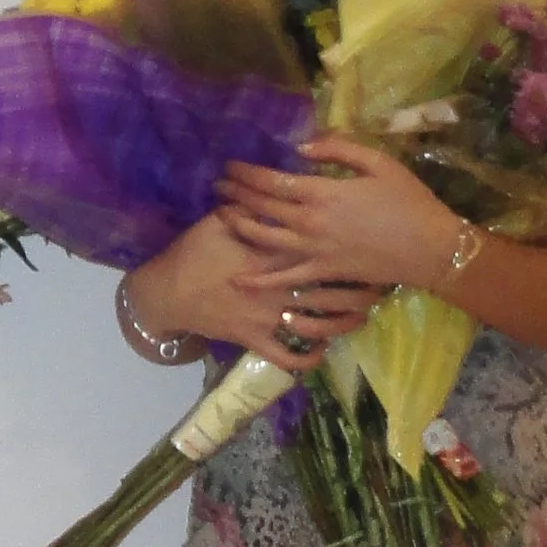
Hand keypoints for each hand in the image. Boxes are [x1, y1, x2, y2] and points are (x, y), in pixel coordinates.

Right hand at [127, 214, 376, 374]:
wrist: (166, 292)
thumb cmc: (193, 252)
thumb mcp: (220, 220)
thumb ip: (252, 207)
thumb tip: (275, 187)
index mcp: (273, 255)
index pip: (321, 250)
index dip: (349, 248)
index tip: (371, 243)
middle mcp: (278, 288)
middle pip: (331, 291)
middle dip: (360, 289)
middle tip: (380, 284)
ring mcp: (268, 318)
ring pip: (319, 325)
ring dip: (345, 322)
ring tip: (363, 315)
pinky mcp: (255, 341)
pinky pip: (288, 357)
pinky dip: (309, 359)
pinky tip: (324, 351)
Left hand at [218, 139, 462, 294]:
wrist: (430, 247)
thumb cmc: (408, 200)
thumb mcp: (379, 162)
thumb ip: (339, 149)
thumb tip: (302, 146)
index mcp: (324, 192)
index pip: (273, 181)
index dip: (247, 173)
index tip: (230, 166)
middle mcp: (312, 222)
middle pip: (263, 207)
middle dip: (236, 194)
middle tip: (217, 186)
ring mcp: (315, 251)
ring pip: (266, 239)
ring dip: (240, 226)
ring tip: (221, 216)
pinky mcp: (323, 272)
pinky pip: (285, 278)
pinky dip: (260, 280)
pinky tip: (238, 280)